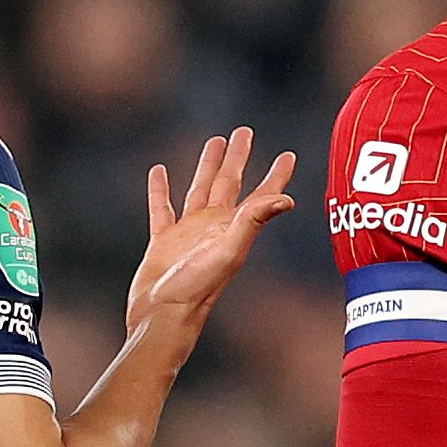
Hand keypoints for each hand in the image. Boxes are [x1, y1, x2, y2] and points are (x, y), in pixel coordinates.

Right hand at [127, 127, 298, 333]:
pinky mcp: (163, 240)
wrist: (162, 315)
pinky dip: (159, 189)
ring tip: (213, 142)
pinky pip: (162, 207)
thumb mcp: (229, 251)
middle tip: (244, 131)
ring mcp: (189, 233)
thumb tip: (286, 199)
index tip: (288, 154)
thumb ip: (253, 222)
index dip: (276, 175)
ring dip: (206, 166)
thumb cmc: (197, 289)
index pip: (261, 196)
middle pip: (229, 183)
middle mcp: (215, 228)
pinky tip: (158, 171)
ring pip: (199, 189)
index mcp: (235, 229)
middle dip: (239, 158)